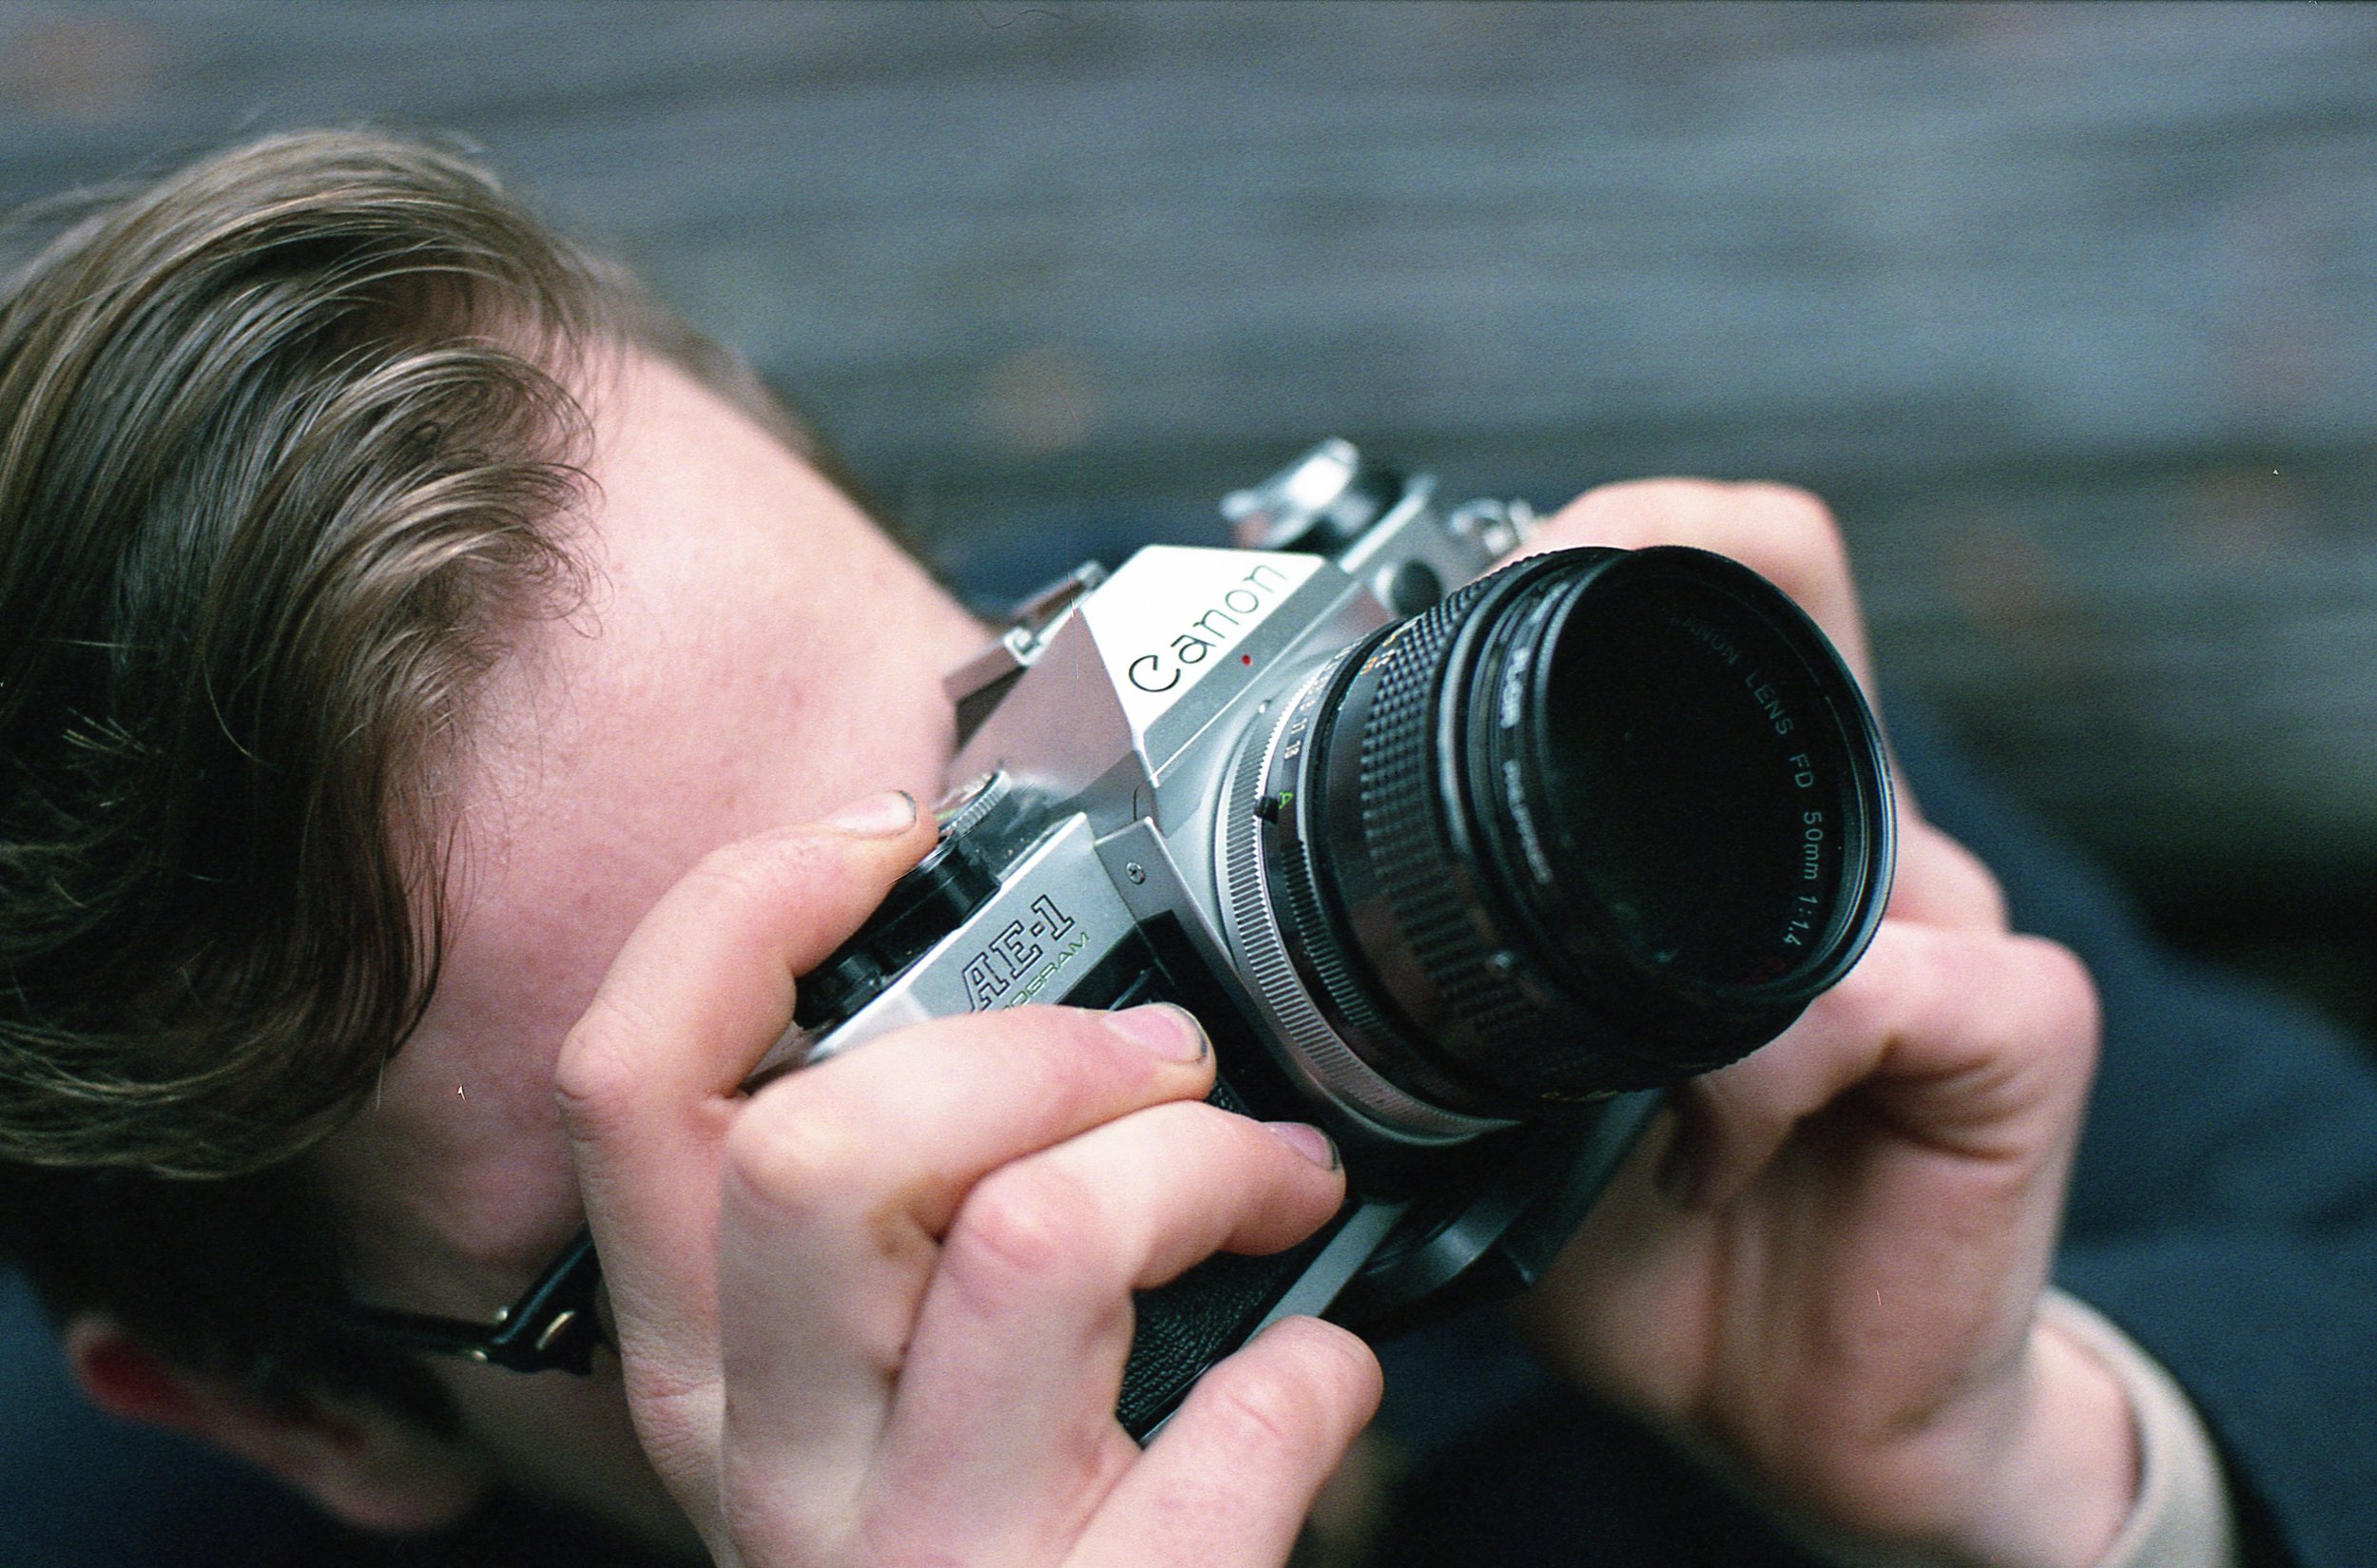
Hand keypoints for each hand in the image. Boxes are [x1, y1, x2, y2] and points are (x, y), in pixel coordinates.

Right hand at [554, 791, 1379, 1566]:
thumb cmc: (982, 1534)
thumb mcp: (869, 1382)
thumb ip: (883, 1217)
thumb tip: (1016, 992)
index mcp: (699, 1360)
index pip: (628, 1083)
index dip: (747, 909)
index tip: (893, 826)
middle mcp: (770, 1460)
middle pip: (815, 1146)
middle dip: (1028, 1048)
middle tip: (1159, 1058)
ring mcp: (916, 1560)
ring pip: (1027, 1246)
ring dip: (1195, 1169)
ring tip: (1276, 1183)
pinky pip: (1225, 1438)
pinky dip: (1311, 1375)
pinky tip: (1319, 1375)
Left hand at [1508, 483, 2131, 1566]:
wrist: (1791, 1411)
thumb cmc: (1647, 1231)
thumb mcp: (1510, 1080)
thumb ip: (1450, 969)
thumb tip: (1287, 887)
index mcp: (1733, 823)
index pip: (1734, 573)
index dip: (1630, 531)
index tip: (1478, 583)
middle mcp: (1848, 839)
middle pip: (1795, 606)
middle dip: (1650, 651)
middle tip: (1529, 765)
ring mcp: (1950, 920)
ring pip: (1825, 810)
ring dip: (1684, 946)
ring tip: (1637, 1080)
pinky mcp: (2021, 1023)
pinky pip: (1873, 995)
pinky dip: (1759, 1077)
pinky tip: (1708, 1156)